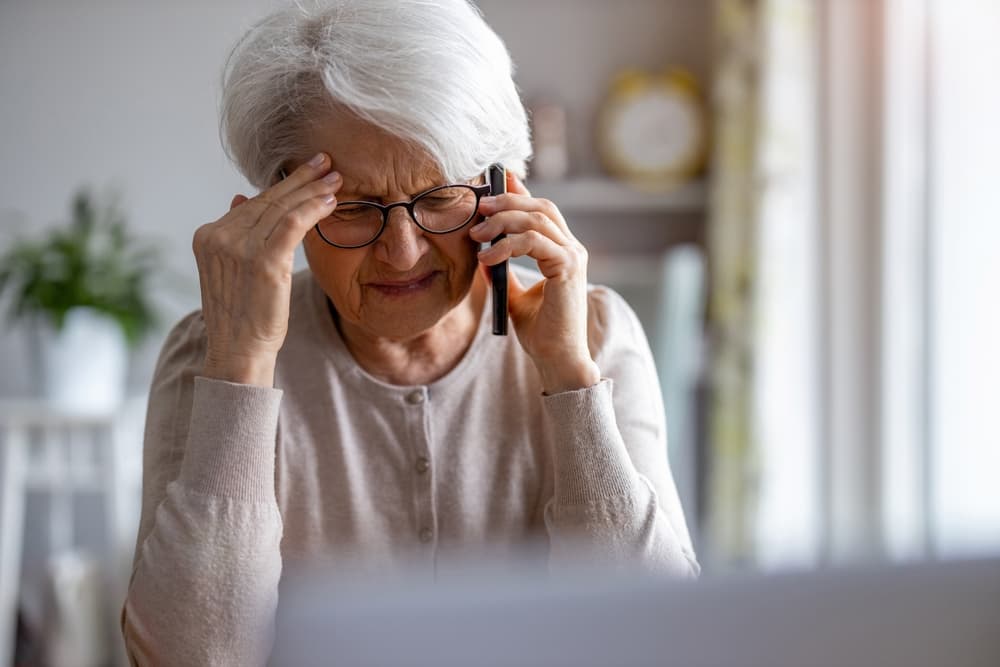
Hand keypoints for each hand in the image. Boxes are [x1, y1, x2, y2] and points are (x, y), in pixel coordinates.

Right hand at [193, 153, 341, 385]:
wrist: (238, 351)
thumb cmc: (242, 314)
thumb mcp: (231, 270)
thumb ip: (235, 233)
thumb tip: (241, 198)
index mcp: (208, 236)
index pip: (253, 204)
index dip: (282, 186)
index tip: (306, 171)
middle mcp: (219, 237)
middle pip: (268, 200)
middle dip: (301, 179)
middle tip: (326, 162)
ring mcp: (239, 248)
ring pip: (282, 208)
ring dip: (312, 190)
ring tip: (335, 179)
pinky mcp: (263, 262)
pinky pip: (291, 224)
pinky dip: (312, 209)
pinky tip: (330, 202)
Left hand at [470, 173, 600, 392]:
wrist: (557, 358)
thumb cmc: (541, 332)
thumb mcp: (514, 295)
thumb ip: (504, 272)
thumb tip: (482, 253)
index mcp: (562, 251)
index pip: (541, 210)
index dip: (519, 192)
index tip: (495, 180)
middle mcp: (572, 249)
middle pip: (540, 207)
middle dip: (506, 201)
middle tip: (477, 208)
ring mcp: (573, 256)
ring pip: (537, 219)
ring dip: (502, 222)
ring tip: (477, 236)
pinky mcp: (568, 267)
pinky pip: (534, 242)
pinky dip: (507, 246)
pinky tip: (488, 259)